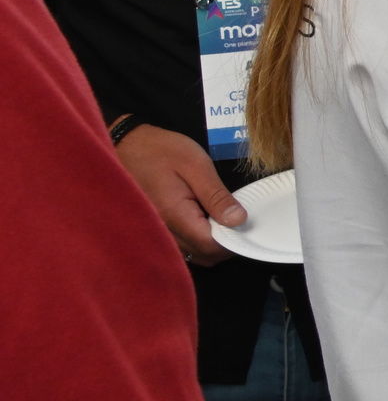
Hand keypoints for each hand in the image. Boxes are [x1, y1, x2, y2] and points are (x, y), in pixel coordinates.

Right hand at [116, 124, 238, 263]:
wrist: (126, 145)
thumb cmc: (160, 151)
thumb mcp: (196, 165)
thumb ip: (217, 196)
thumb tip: (239, 220)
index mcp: (174, 216)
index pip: (210, 246)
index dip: (234, 241)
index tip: (248, 227)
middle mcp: (163, 231)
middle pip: (203, 255)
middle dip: (225, 243)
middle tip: (239, 219)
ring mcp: (157, 232)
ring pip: (193, 254)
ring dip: (212, 243)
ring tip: (223, 218)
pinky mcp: (156, 229)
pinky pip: (182, 246)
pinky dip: (198, 240)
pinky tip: (205, 220)